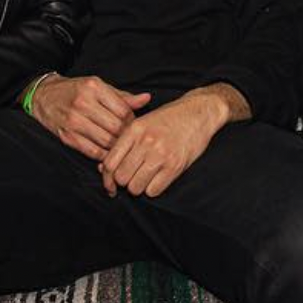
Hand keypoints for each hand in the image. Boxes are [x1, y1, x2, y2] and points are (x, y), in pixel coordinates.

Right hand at [29, 74, 150, 160]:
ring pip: (106, 141)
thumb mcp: (99, 87)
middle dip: (126, 135)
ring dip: (116, 147)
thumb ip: (123, 96)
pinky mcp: (67, 136)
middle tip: (129, 138)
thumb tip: (147, 99)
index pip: (123, 110)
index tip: (134, 124)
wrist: (44, 97)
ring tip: (120, 145)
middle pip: (116, 127)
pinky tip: (107, 152)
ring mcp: (73, 121)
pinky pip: (92, 151)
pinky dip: (103, 155)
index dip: (133, 121)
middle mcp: (83, 103)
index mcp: (94, 88)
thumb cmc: (75, 90)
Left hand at [100, 88, 232, 197]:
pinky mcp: (175, 166)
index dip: (107, 178)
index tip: (111, 184)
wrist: (199, 112)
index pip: (110, 163)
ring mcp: (161, 154)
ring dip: (139, 187)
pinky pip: (153, 190)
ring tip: (146, 178)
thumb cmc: (169, 118)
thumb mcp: (142, 123)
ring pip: (135, 187)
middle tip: (132, 178)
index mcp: (134, 130)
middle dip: (124, 182)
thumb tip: (102, 168)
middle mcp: (146, 142)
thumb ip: (123, 143)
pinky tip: (158, 178)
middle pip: (121, 177)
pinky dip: (153, 189)